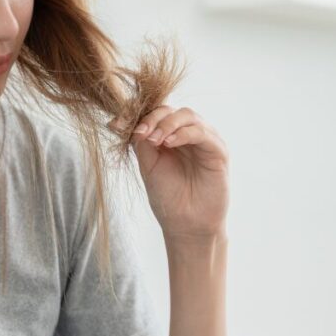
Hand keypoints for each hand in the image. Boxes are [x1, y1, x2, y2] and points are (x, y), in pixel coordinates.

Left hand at [114, 105, 229, 241]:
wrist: (185, 225)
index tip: (117, 125)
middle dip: (152, 118)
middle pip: (170, 110)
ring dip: (167, 124)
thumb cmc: (168, 197)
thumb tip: (122, 122)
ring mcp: (205, 141)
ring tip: (153, 139)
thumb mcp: (148, 166)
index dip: (137, 115)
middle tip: (139, 132)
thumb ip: (141, 143)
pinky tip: (168, 143)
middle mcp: (188, 134)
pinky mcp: (218, 151)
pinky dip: (183, 133)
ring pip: (187, 115)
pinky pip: (202, 133)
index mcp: (170, 135)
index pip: (155, 113)